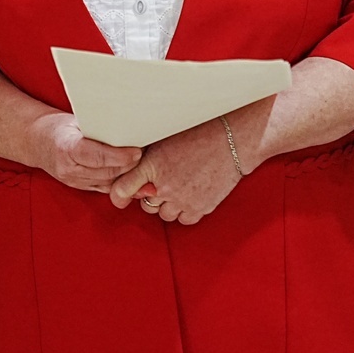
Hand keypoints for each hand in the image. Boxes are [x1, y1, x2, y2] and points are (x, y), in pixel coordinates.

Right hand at [28, 111, 141, 192]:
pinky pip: (104, 187)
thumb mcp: (74, 121)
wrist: (37, 141)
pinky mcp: (79, 186)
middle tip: (145, 152)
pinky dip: (119, 180)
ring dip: (126, 173)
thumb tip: (127, 123)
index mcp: (66, 148)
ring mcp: (73, 181)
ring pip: (108, 182)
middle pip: (106, 171)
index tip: (137, 151)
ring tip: (142, 160)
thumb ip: (98, 126)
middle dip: (128, 164)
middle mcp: (68, 169)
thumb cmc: (58, 126)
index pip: (96, 156)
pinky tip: (130, 171)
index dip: (118, 156)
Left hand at [110, 118, 240, 223]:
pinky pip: (183, 220)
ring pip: (163, 214)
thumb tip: (130, 168)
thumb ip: (147, 157)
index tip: (122, 195)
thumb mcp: (166, 138)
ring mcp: (182, 199)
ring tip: (181, 186)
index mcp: (152, 165)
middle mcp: (164, 186)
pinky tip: (191, 195)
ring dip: (168, 204)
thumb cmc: (202, 132)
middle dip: (151, 195)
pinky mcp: (200, 208)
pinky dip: (185, 211)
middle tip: (164, 181)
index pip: (122, 189)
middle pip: (144, 204)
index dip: (119, 195)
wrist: (234, 139)